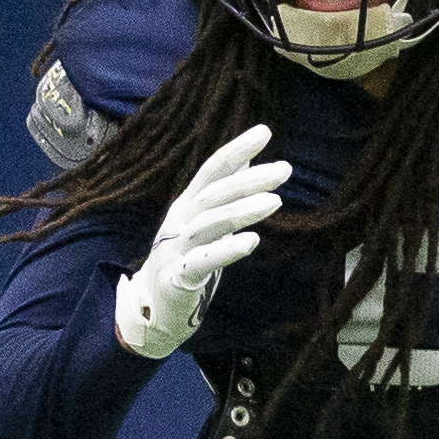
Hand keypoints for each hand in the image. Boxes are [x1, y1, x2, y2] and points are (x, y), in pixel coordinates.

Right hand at [114, 124, 291, 359]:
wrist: (155, 306)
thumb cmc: (187, 260)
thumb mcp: (206, 223)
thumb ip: (225, 194)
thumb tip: (248, 160)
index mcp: (188, 204)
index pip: (213, 169)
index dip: (237, 150)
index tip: (265, 132)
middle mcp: (181, 220)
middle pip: (215, 193)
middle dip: (250, 179)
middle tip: (284, 169)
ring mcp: (177, 248)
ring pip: (210, 223)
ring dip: (243, 210)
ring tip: (276, 201)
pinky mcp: (178, 277)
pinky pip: (203, 261)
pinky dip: (226, 250)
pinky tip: (251, 242)